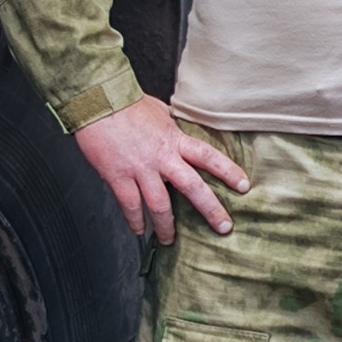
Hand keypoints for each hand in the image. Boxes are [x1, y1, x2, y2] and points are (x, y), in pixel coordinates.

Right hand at [73, 95, 252, 243]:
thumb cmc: (127, 103)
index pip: (209, 156)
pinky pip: (130, 206)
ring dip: (166, 227)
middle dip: (211, 210)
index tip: (244, 186)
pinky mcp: (118, 177)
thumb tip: (177, 132)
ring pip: (160, 206)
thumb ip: (171, 128)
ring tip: (169, 240)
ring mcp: (140, 169)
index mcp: (174, 139)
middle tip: (224, 227)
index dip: (228, 172)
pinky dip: (134, 221)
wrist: (97, 101)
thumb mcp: (159, 112)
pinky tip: (138, 230)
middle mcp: (162, 157)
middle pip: (193, 188)